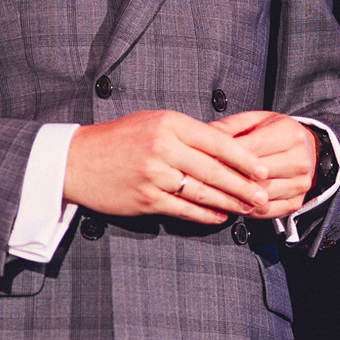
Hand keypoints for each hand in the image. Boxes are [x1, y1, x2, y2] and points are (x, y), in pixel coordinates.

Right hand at [64, 110, 271, 223]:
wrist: (77, 161)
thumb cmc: (118, 139)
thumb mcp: (154, 122)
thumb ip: (188, 133)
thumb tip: (226, 145)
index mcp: (169, 124)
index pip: (218, 141)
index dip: (244, 158)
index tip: (262, 169)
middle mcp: (163, 148)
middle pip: (214, 171)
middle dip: (243, 186)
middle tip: (263, 195)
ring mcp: (154, 176)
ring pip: (202, 193)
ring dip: (229, 203)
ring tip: (248, 208)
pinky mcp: (146, 199)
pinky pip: (184, 210)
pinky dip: (205, 215)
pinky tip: (219, 217)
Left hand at [212, 111, 316, 218]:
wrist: (310, 150)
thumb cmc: (278, 134)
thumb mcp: (258, 120)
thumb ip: (232, 125)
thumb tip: (208, 132)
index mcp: (290, 135)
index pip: (253, 148)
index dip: (227, 154)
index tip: (207, 157)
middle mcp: (299, 160)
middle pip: (256, 174)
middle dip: (229, 176)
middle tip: (208, 176)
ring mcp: (299, 184)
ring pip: (260, 195)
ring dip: (236, 196)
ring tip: (217, 191)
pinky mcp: (295, 202)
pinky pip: (266, 212)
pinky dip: (247, 209)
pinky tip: (235, 202)